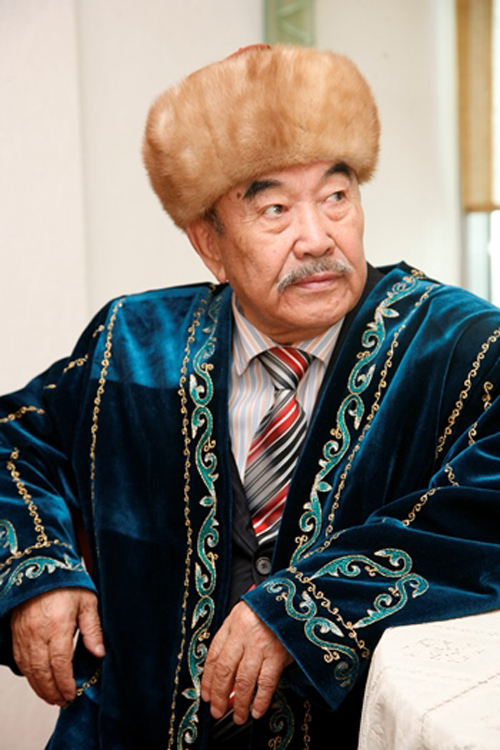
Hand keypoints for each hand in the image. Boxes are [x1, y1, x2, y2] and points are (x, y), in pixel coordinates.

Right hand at [11, 587, 104, 705]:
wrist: (40, 566)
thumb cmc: (67, 583)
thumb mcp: (87, 602)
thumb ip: (93, 629)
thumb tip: (99, 654)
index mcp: (58, 625)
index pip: (60, 663)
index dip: (65, 683)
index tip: (72, 694)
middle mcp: (37, 633)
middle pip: (42, 672)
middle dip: (52, 691)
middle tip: (63, 701)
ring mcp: (24, 634)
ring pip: (29, 669)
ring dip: (39, 687)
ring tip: (52, 697)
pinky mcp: (16, 633)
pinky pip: (20, 660)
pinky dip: (28, 675)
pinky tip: (38, 681)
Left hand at [201, 601, 292, 724]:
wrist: (295, 598)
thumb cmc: (270, 607)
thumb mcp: (246, 613)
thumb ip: (235, 636)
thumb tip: (226, 670)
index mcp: (232, 623)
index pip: (214, 655)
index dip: (208, 679)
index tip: (207, 694)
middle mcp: (243, 634)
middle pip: (225, 670)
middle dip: (219, 695)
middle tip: (217, 710)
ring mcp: (260, 645)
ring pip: (244, 680)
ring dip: (240, 703)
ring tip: (239, 717)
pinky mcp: (278, 653)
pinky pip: (266, 682)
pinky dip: (261, 700)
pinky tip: (257, 711)